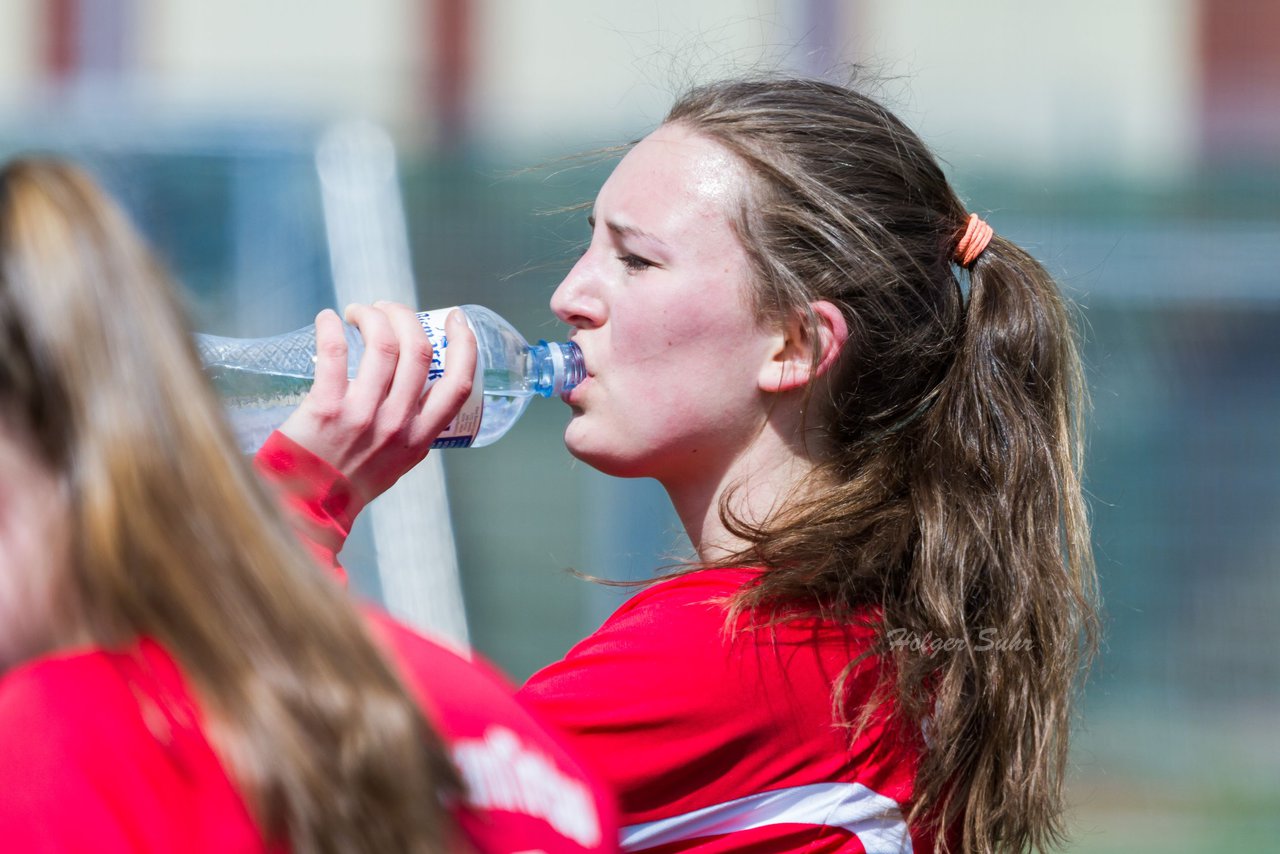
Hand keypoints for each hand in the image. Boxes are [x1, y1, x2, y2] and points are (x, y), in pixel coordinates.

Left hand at [278, 301, 476, 504]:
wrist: (306, 507)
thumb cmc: (349, 484)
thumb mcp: (398, 462)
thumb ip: (411, 432)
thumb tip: (415, 395)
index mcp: (420, 437)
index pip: (457, 384)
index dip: (464, 345)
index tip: (456, 320)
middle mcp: (397, 424)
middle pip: (418, 351)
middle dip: (405, 316)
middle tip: (388, 309)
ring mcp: (363, 415)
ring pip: (383, 344)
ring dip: (372, 315)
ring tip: (359, 312)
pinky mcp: (326, 408)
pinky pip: (335, 352)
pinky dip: (331, 327)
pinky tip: (327, 320)